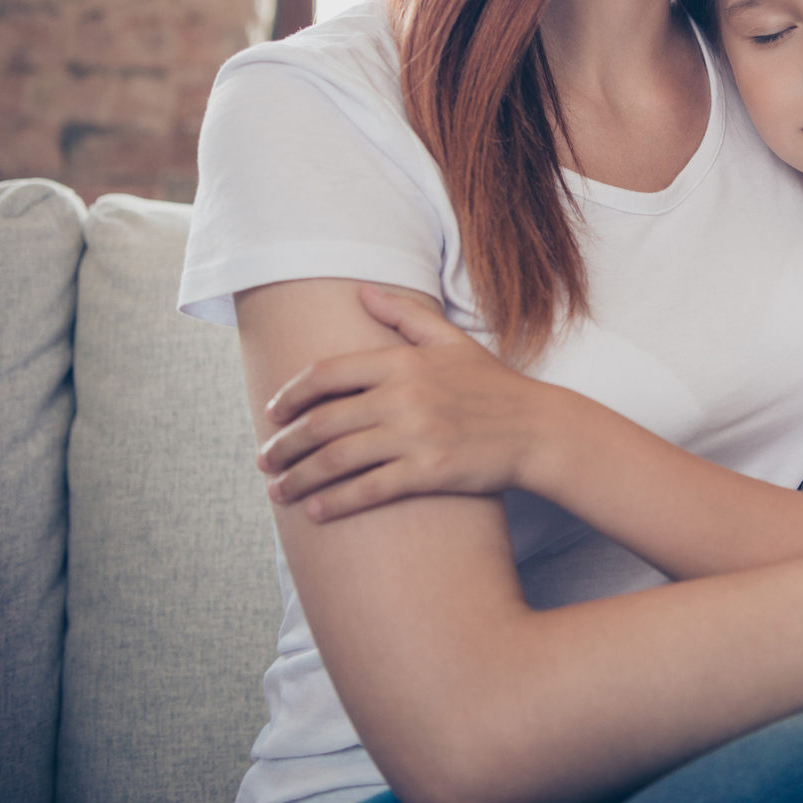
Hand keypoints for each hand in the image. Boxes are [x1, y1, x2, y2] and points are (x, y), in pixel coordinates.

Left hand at [257, 285, 558, 520]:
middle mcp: (404, 397)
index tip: (272, 413)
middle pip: (322, 422)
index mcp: (404, 362)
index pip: (327, 374)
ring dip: (298, 478)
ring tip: (278, 491)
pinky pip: (368, 490)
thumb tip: (362, 290)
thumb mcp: (452, 341)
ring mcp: (416, 436)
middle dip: (284, 445)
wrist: (538, 430)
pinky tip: (315, 512)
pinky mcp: (429, 472)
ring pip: (336, 460)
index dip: (290, 395)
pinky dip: (335, 503)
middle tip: (265, 460)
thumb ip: (404, 315)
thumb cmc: (494, 385)